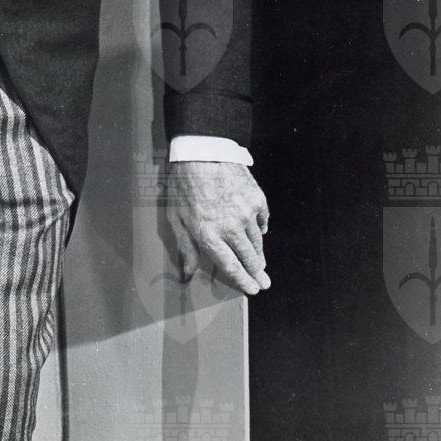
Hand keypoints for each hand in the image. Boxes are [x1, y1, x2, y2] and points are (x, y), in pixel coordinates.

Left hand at [165, 161, 270, 295]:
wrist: (201, 151)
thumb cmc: (183, 183)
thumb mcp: (175, 216)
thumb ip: (185, 246)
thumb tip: (186, 274)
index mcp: (209, 235)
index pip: (230, 266)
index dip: (242, 281)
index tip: (252, 290)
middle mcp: (231, 228)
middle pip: (249, 258)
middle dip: (258, 273)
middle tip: (264, 283)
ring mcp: (246, 213)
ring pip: (257, 242)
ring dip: (259, 254)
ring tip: (261, 263)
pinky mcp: (256, 199)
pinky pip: (263, 220)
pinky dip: (262, 228)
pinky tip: (261, 233)